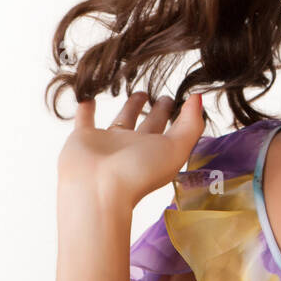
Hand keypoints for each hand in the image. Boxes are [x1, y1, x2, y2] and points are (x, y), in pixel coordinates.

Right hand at [57, 91, 205, 209]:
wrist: (97, 189)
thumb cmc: (139, 172)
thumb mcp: (176, 148)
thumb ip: (191, 124)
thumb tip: (197, 98)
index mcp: (156, 151)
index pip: (171, 129)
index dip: (180, 114)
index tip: (186, 97)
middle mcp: (134, 147)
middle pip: (149, 124)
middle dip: (158, 110)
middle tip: (163, 94)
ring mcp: (108, 143)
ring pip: (122, 120)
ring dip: (130, 107)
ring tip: (138, 92)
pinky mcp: (83, 138)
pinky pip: (85, 119)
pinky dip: (85, 107)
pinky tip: (87, 95)